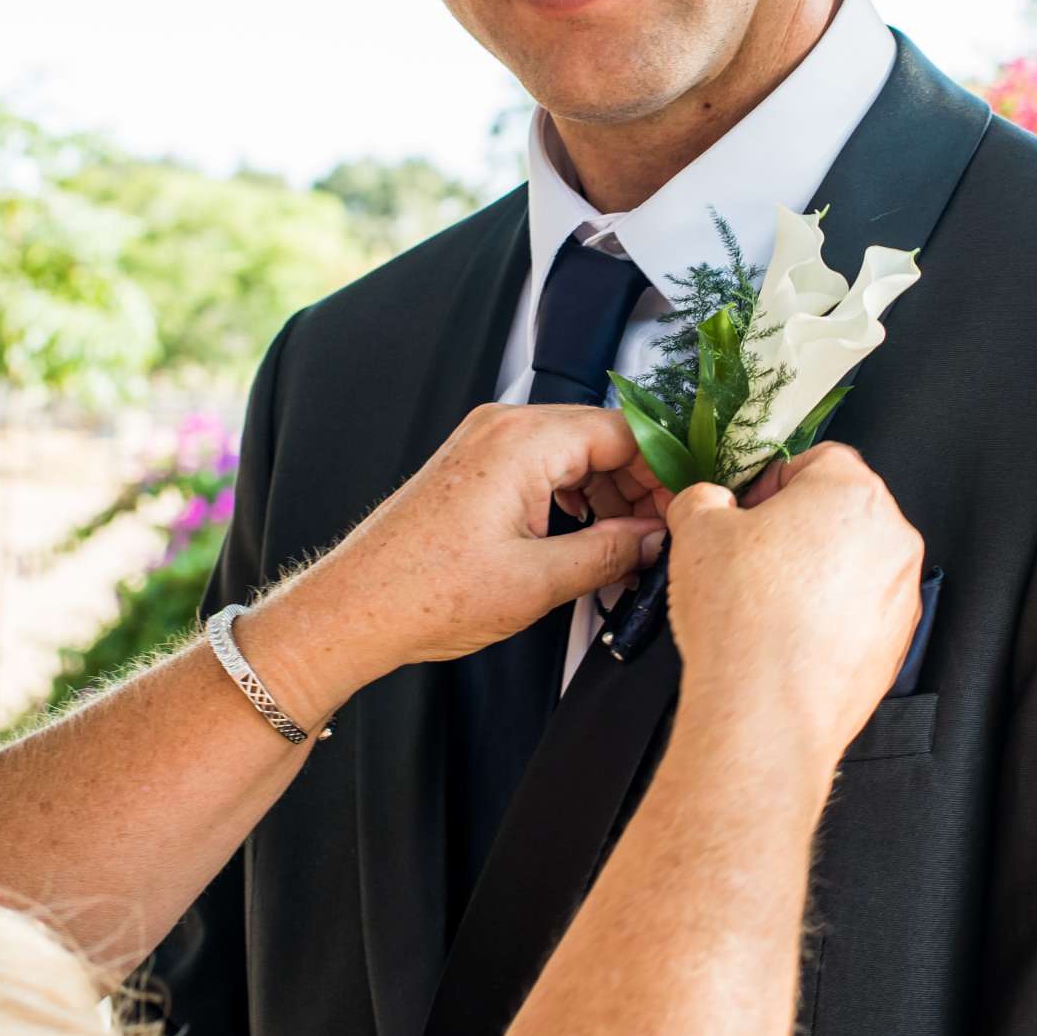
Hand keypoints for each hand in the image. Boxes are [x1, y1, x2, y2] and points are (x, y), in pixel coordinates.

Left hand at [248, 404, 665, 725]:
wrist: (354, 608)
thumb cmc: (425, 592)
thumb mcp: (537, 583)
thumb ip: (609, 554)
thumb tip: (653, 542)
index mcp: (523, 441)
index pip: (624, 433)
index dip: (663, 475)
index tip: (682, 513)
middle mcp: (502, 428)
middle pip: (600, 437)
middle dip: (637, 486)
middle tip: (660, 537)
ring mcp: (483, 443)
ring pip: (572, 452)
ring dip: (605, 494)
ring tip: (623, 548)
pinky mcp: (472, 466)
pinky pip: (540, 464)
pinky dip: (570, 496)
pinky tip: (581, 537)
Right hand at [664, 443, 923, 788]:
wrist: (767, 710)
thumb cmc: (745, 620)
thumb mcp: (696, 529)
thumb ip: (704, 497)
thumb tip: (708, 502)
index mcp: (851, 493)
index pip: (818, 459)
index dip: (774, 481)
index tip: (748, 507)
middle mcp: (891, 538)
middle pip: (840, 511)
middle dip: (795, 526)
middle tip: (750, 553)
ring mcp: (899, 594)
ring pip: (852, 563)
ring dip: (814, 572)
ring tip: (765, 600)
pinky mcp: (895, 642)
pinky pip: (859, 611)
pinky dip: (829, 615)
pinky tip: (787, 634)